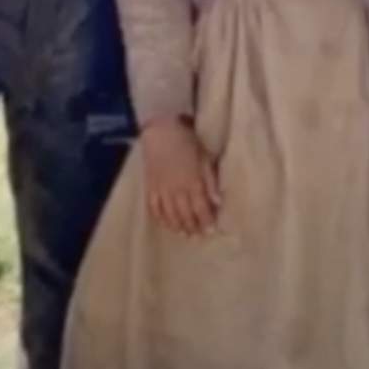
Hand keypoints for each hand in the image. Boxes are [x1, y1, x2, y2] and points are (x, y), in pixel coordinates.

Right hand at [140, 116, 220, 235]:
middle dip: (193, 227)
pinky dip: (160, 218)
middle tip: (198, 237)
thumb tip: (218, 202)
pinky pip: (154, 207)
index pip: (201, 209)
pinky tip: (165, 224)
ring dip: (178, 226)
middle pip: (186, 215)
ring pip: (170, 215)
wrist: (160, 130)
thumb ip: (211, 182)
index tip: (212, 231)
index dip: (207, 221)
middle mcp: (177, 191)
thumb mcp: (204, 158)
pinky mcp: (150, 187)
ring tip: (184, 235)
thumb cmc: (187, 141)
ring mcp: (162, 190)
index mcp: (193, 183)